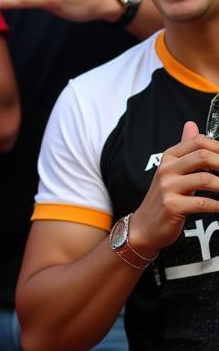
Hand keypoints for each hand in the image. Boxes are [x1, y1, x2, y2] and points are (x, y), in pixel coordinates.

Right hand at [128, 122, 218, 257]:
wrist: (145, 226)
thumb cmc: (165, 198)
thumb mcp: (173, 171)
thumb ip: (186, 150)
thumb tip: (192, 125)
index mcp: (169, 157)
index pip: (198, 141)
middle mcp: (166, 169)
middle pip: (203, 156)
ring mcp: (167, 187)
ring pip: (206, 179)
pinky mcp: (172, 206)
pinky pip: (203, 202)